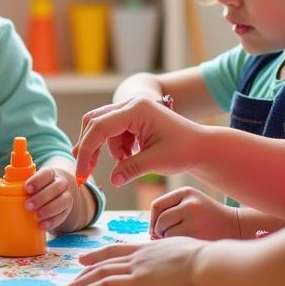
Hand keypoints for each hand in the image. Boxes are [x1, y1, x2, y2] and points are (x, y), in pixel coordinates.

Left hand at [24, 166, 78, 231]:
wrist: (59, 192)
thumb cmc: (39, 186)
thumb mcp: (32, 180)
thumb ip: (20, 181)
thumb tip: (1, 185)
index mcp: (50, 173)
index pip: (47, 173)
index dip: (37, 180)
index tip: (26, 188)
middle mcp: (61, 183)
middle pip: (55, 188)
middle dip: (41, 198)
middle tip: (27, 206)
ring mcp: (66, 197)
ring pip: (62, 202)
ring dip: (48, 210)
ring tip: (36, 217)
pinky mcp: (67, 211)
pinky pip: (62, 216)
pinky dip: (52, 222)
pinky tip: (42, 226)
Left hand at [64, 236, 203, 285]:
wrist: (211, 263)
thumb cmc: (209, 261)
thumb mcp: (188, 253)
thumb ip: (178, 259)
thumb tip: (184, 265)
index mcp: (150, 248)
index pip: (118, 250)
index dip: (99, 254)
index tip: (84, 258)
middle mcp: (139, 255)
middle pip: (105, 262)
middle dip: (85, 271)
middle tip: (71, 279)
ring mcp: (138, 268)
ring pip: (101, 273)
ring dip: (82, 282)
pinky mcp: (139, 282)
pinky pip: (107, 285)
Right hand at [74, 96, 206, 186]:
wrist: (203, 146)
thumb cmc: (185, 150)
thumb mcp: (158, 162)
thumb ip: (131, 169)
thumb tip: (112, 181)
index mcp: (137, 109)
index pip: (99, 127)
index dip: (87, 151)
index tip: (82, 173)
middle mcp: (131, 104)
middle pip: (94, 122)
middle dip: (89, 147)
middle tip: (86, 171)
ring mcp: (131, 109)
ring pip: (102, 128)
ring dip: (106, 149)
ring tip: (124, 164)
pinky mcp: (132, 117)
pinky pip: (113, 132)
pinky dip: (115, 147)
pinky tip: (130, 157)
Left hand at [150, 187, 240, 240]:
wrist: (237, 226)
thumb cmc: (206, 216)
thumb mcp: (190, 204)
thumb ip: (169, 211)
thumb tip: (150, 233)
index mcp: (186, 192)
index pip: (157, 205)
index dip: (153, 220)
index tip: (156, 229)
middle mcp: (191, 204)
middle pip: (160, 220)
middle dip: (160, 231)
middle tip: (168, 237)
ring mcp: (195, 220)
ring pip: (167, 233)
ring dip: (169, 239)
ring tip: (181, 239)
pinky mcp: (200, 235)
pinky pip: (178, 243)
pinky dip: (177, 245)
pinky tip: (187, 244)